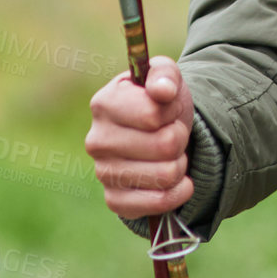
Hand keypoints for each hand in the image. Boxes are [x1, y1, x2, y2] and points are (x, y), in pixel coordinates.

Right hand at [85, 56, 195, 219]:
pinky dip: (177, 192)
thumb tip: (163, 91)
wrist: (158, 132)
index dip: (172, 110)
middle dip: (179, 137)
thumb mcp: (165, 75)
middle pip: (165, 145)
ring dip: (180, 163)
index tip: (167, 106)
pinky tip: (174, 181)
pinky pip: (158, 203)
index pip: (152, 115)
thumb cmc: (161, 100)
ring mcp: (103, 172)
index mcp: (104, 103)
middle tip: (171, 131)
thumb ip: (164, 75)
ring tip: (169, 153)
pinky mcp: (115, 199)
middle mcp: (96, 140)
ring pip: (167, 175)